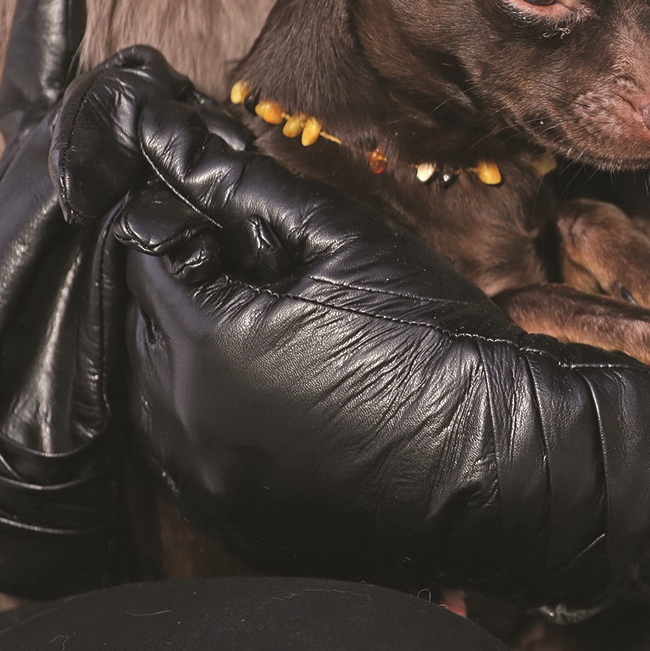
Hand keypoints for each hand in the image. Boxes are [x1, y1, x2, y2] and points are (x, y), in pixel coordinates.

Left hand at [86, 95, 649, 611]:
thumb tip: (170, 133)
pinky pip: (191, 442)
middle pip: (140, 314)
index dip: (188, 209)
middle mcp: (178, 422)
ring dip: (198, 338)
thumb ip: (240, 183)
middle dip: (189, 272)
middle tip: (269, 254)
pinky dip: (219, 403)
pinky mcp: (231, 516)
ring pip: (157, 380)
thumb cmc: (435, 338)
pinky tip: (290, 380)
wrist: (509, 458)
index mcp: (199, 342)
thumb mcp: (340, 237)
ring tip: (288, 318)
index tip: (235, 198)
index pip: (143, 244)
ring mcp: (201, 480)